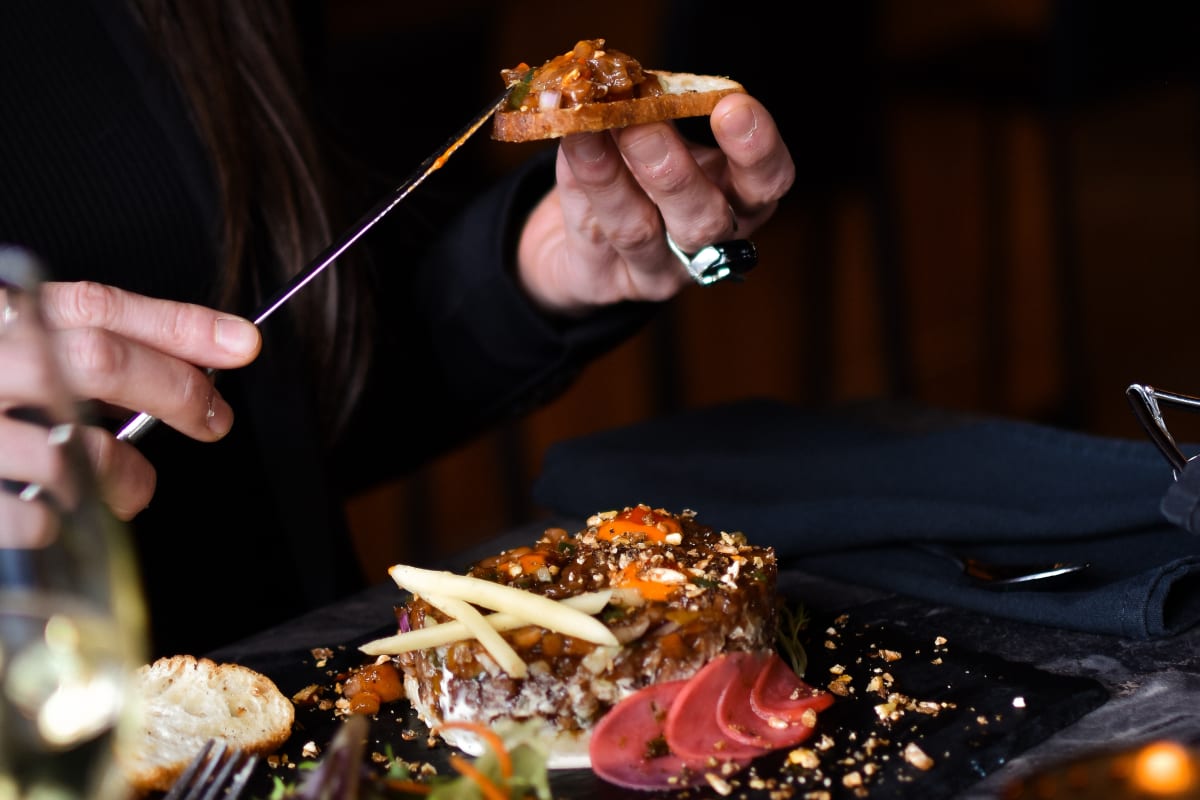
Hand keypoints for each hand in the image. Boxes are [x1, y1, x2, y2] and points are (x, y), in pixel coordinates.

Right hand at [1, 281, 260, 520]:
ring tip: (130, 484)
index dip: (179, 325)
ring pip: (74, 448)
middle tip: (212, 419)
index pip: (98, 307)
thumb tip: (186, 373)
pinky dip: (64, 522)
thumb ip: (78, 353)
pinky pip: (32, 518)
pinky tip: (56, 513)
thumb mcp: (17, 348)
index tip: (244, 343)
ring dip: (125, 474)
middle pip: (99, 362)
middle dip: (176, 392)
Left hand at [515, 92, 793, 314]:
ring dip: (614, 175)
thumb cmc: (635, 176)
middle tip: (645, 121)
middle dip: (674, 170)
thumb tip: (625, 77)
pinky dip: (577, 183)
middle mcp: (706, 244)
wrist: (580, 241)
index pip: (767, 182)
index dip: (756, 149)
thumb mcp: (658, 136)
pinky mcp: (603, 283)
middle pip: (705, 219)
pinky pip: (589, 233)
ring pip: (638, 230)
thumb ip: (652, 110)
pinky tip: (569, 143)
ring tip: (594, 127)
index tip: (732, 106)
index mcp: (738, 200)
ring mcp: (655, 271)